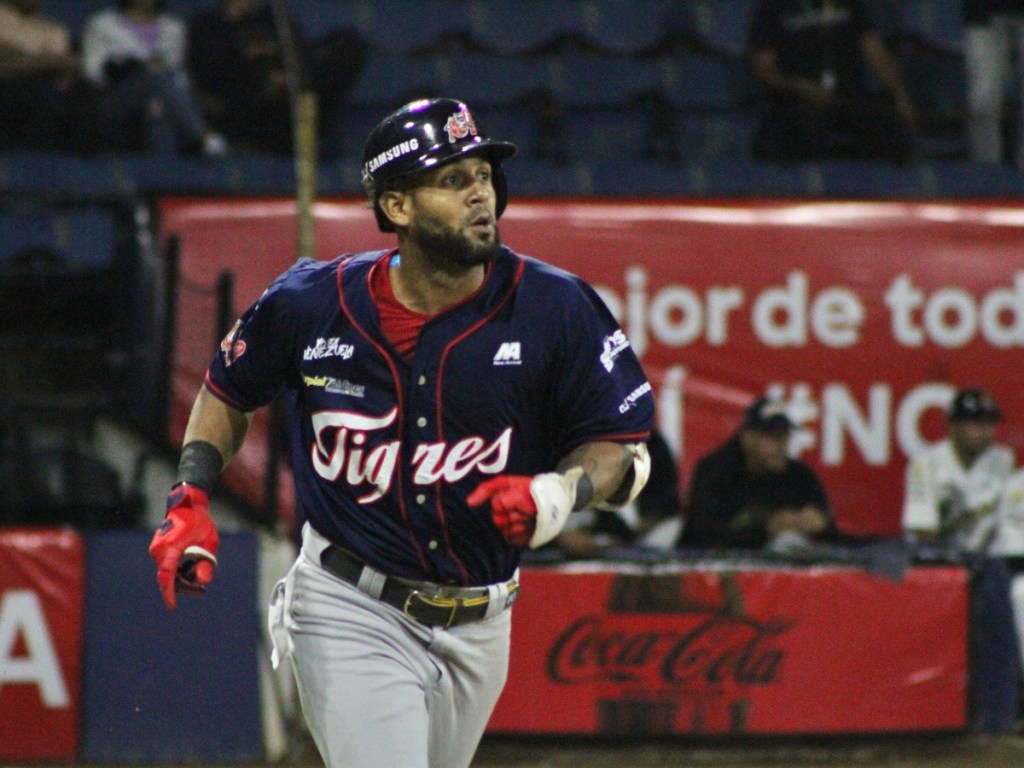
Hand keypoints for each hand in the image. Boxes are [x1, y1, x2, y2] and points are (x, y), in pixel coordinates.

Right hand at [148, 483, 218, 609]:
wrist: (186, 504)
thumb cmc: (200, 521)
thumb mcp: (210, 541)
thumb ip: (207, 562)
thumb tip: (202, 582)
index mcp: (170, 547)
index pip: (166, 575)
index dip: (169, 592)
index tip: (172, 606)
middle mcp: (159, 550)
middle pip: (168, 577)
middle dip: (183, 586)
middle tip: (201, 590)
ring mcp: (156, 549)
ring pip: (167, 572)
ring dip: (181, 577)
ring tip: (199, 571)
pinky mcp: (158, 549)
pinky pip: (166, 565)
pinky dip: (177, 570)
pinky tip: (190, 565)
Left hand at [469, 471, 579, 547]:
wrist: (553, 497)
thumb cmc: (526, 487)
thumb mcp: (506, 481)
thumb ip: (485, 490)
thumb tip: (469, 502)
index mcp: (519, 498)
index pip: (497, 505)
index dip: (500, 500)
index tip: (511, 495)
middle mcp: (524, 515)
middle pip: (498, 521)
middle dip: (502, 513)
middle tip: (514, 506)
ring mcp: (528, 528)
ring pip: (505, 531)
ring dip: (508, 524)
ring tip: (519, 515)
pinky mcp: (531, 538)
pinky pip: (511, 540)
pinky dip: (512, 534)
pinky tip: (520, 525)